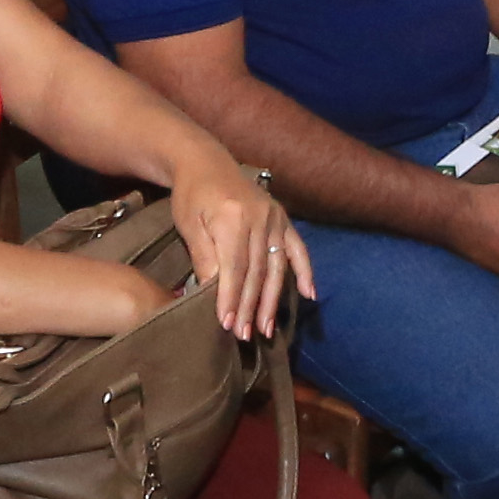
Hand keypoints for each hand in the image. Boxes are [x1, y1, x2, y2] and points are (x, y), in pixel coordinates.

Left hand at [166, 164, 314, 339]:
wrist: (206, 163)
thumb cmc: (191, 196)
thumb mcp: (189, 225)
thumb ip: (203, 256)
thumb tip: (212, 291)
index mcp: (233, 217)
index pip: (234, 267)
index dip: (231, 298)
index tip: (226, 324)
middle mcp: (260, 217)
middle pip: (257, 272)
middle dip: (250, 306)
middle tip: (244, 335)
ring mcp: (275, 217)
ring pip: (276, 267)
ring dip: (272, 300)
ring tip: (266, 328)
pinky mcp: (282, 218)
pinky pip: (297, 249)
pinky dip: (305, 272)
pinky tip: (309, 295)